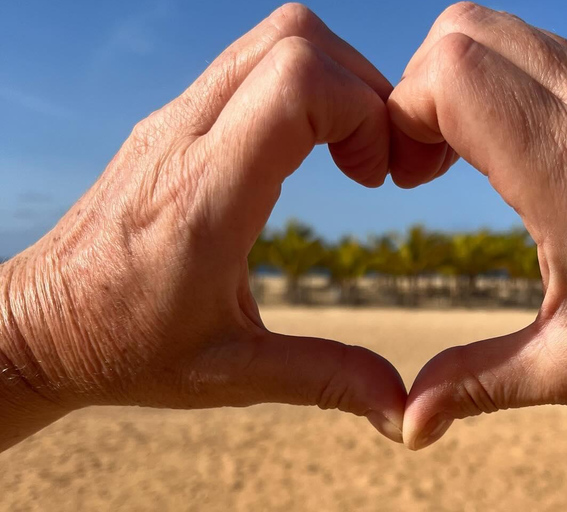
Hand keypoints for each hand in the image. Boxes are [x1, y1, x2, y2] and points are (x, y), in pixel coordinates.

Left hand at [0, 4, 405, 451]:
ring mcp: (173, 120)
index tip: (376, 175)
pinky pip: (249, 64)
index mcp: (206, 196)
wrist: (40, 324)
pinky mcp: (170, 121)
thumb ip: (324, 379)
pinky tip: (306, 149)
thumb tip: (403, 407)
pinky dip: (300, 85)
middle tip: (375, 158)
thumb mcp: (231, 374)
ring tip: (350, 151)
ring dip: (332, 79)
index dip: (364, 110)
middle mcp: (186, 138)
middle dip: (361, 85)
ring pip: (271, 38)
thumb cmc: (127, 347)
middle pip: (294, 37)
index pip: (298, 82)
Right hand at [389, 2, 566, 449]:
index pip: (454, 75)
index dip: (401, 113)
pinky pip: (539, 53)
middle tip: (420, 164)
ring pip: (501, 32)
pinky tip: (507, 153)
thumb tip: (408, 423)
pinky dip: (497, 84)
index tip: (404, 176)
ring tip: (454, 158)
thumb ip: (477, 383)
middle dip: (416, 91)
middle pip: (464, 32)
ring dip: (456, 83)